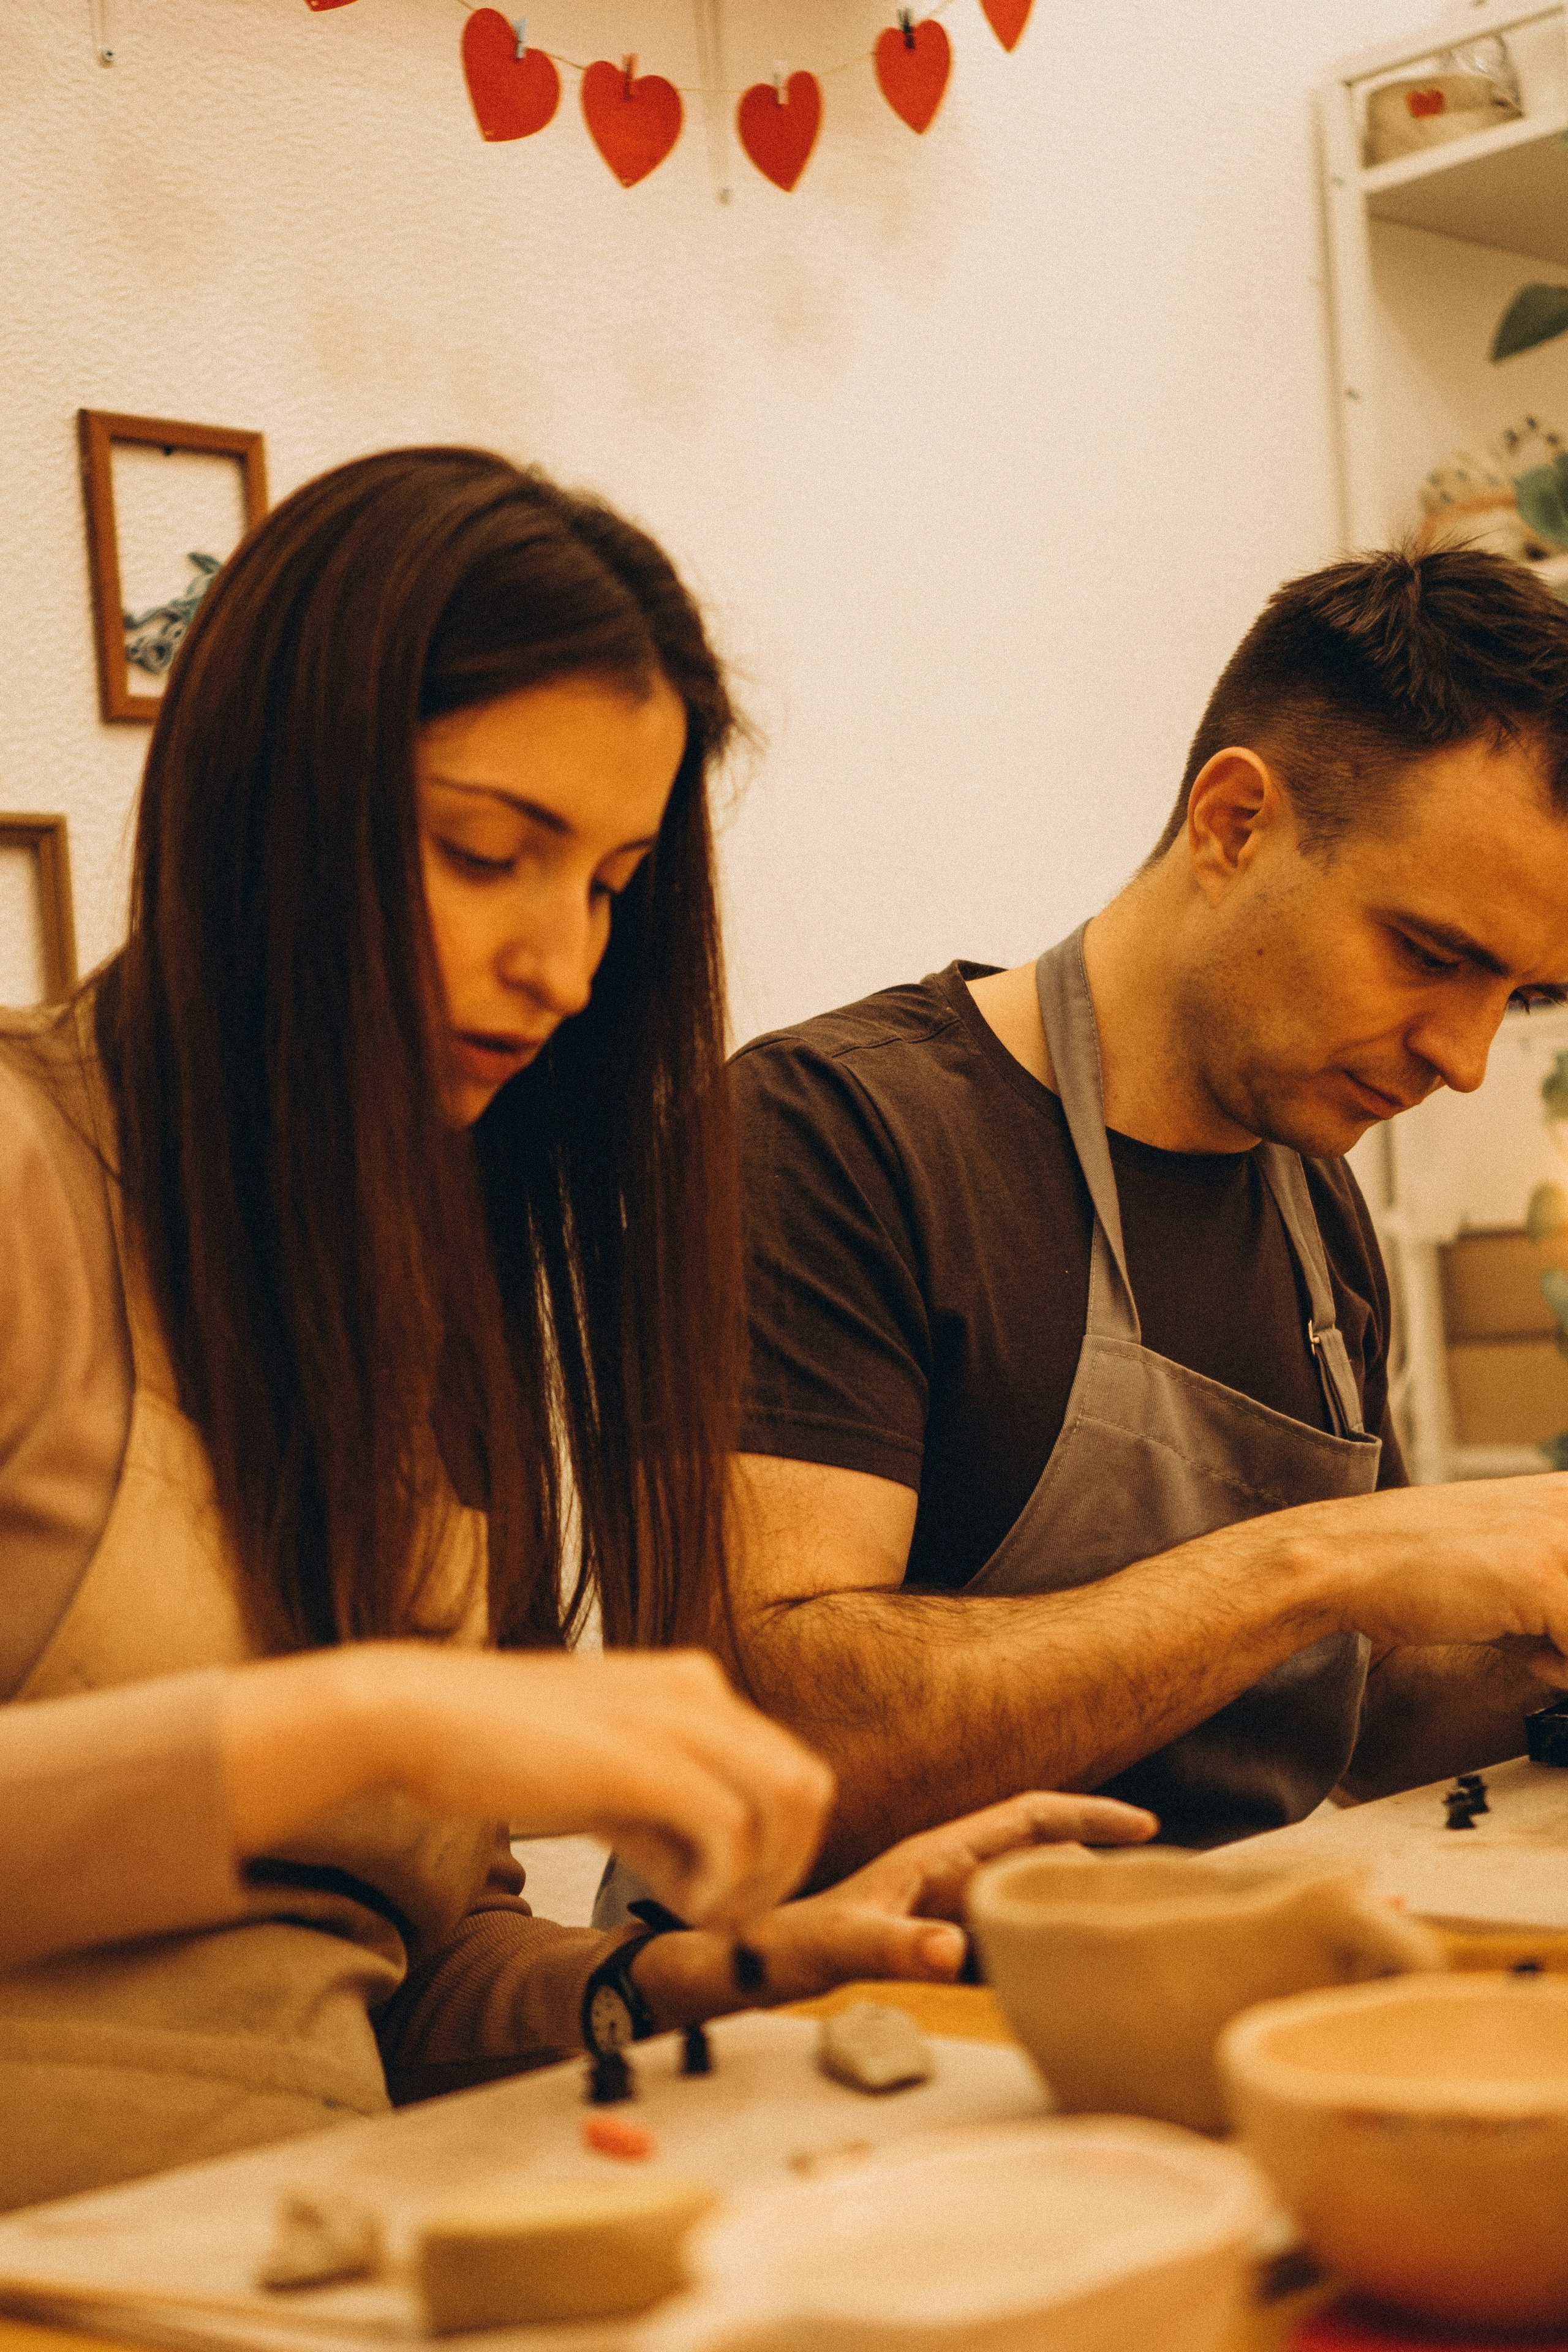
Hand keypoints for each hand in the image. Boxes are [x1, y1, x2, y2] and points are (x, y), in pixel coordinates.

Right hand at [220, 1644, 834, 1929]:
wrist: (418, 1717)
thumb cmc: (500, 1748)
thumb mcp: (601, 1773)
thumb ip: (660, 1809)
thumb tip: (707, 1871)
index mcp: (692, 1687)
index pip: (787, 1769)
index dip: (775, 1845)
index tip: (727, 1893)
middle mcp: (698, 1692)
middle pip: (806, 1787)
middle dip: (785, 1865)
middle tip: (729, 1913)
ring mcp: (676, 1721)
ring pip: (789, 1803)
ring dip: (762, 1877)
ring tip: (706, 1912)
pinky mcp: (644, 1760)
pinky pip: (733, 1829)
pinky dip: (724, 1883)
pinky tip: (679, 1905)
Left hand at [631, 1788, 1156, 2021]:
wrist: (728, 1966)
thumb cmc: (774, 1945)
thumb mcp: (837, 1945)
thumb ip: (894, 1946)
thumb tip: (958, 1950)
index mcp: (932, 1854)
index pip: (1028, 1815)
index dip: (1089, 1815)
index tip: (1148, 1827)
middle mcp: (942, 1872)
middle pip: (1039, 1853)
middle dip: (1098, 1863)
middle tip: (1159, 1896)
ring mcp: (937, 1905)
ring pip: (1023, 1895)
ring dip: (1069, 1906)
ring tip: (1126, 1933)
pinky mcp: (927, 1941)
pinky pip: (999, 1937)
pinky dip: (1034, 1949)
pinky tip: (1058, 1978)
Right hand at [1310, 1474, 1567, 1685]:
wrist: (1345, 1563)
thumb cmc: (1415, 1566)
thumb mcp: (1504, 1570)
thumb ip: (1554, 1599)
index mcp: (1564, 1494)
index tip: (1557, 1629)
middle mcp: (1566, 1505)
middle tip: (1548, 1642)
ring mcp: (1559, 1538)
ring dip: (1567, 1650)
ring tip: (1538, 1645)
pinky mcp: (1543, 1579)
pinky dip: (1559, 1670)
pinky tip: (1525, 1653)